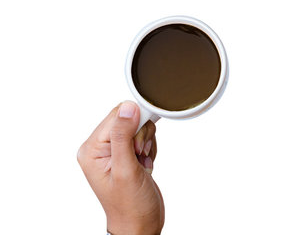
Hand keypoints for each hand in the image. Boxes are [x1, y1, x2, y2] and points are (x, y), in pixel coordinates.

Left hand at [78, 101, 163, 234]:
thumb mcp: (126, 170)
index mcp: (91, 150)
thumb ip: (123, 136)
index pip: (116, 116)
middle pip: (128, 118)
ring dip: (147, 142)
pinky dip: (150, 148)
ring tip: (142, 162)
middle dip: (141, 135)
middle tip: (140, 156)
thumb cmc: (130, 206)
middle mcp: (100, 148)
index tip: (142, 143)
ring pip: (138, 126)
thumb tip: (127, 108)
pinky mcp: (126, 154)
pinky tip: (145, 164)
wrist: (140, 224)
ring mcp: (113, 151)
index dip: (134, 123)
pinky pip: (143, 136)